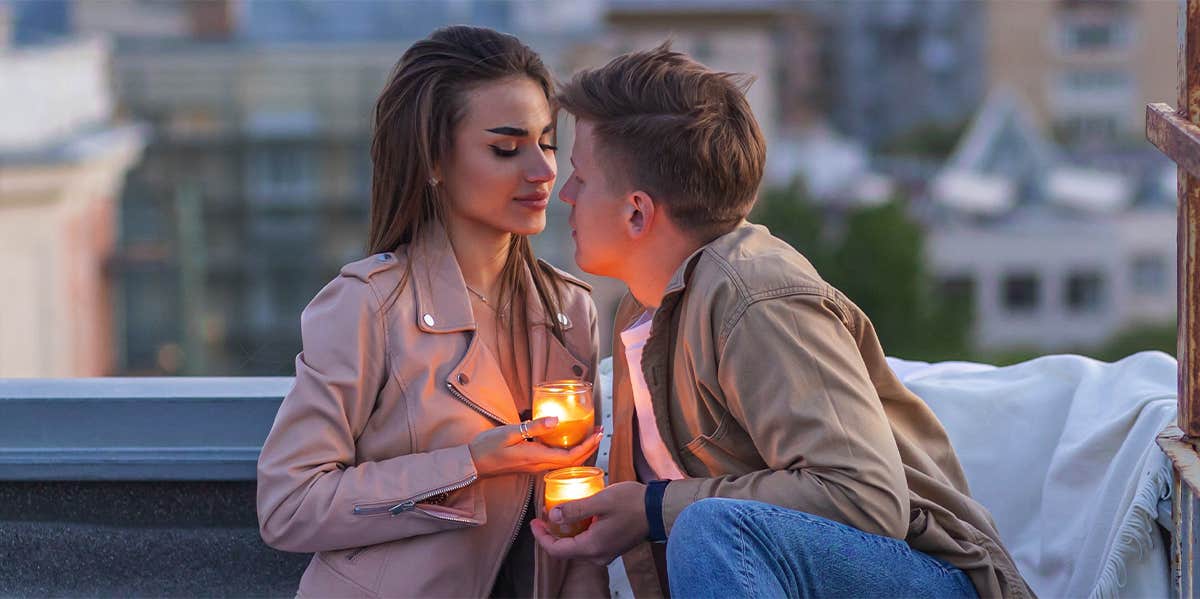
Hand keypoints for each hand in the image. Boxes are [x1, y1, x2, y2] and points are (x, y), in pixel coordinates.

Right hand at [469, 417, 601, 477]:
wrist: (472, 464)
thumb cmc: (487, 447)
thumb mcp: (509, 432)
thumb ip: (533, 427)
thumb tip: (556, 420)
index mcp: (536, 457)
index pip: (570, 456)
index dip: (587, 446)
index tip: (598, 434)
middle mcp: (538, 465)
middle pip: (572, 461)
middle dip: (589, 448)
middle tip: (600, 432)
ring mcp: (534, 467)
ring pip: (565, 462)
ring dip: (580, 450)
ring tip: (589, 435)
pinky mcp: (530, 465)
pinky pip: (555, 461)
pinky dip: (568, 452)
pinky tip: (568, 441)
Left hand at [530, 481, 648, 565]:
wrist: (659, 510)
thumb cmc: (633, 503)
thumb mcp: (600, 501)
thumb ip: (575, 509)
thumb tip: (553, 516)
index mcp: (592, 546)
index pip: (556, 550)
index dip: (541, 537)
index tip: (534, 522)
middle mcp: (597, 554)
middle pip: (565, 550)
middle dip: (551, 534)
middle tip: (544, 515)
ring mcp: (606, 552)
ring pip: (577, 546)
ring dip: (565, 532)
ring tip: (559, 511)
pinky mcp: (612, 546)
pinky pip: (588, 543)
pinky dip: (578, 531)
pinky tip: (579, 515)